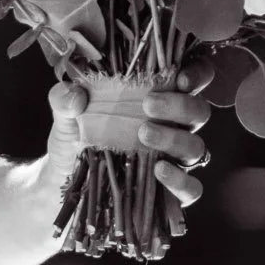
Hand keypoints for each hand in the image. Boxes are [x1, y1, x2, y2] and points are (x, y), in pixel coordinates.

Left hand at [43, 60, 215, 208]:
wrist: (64, 178)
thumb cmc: (75, 136)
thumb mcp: (64, 115)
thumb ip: (64, 99)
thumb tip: (74, 94)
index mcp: (157, 98)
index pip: (192, 80)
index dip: (198, 74)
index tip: (181, 76)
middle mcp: (173, 126)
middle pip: (199, 111)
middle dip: (181, 105)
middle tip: (150, 104)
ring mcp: (174, 159)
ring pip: (196, 147)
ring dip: (176, 139)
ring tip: (144, 134)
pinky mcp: (171, 190)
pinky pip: (191, 189)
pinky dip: (181, 181)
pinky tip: (159, 171)